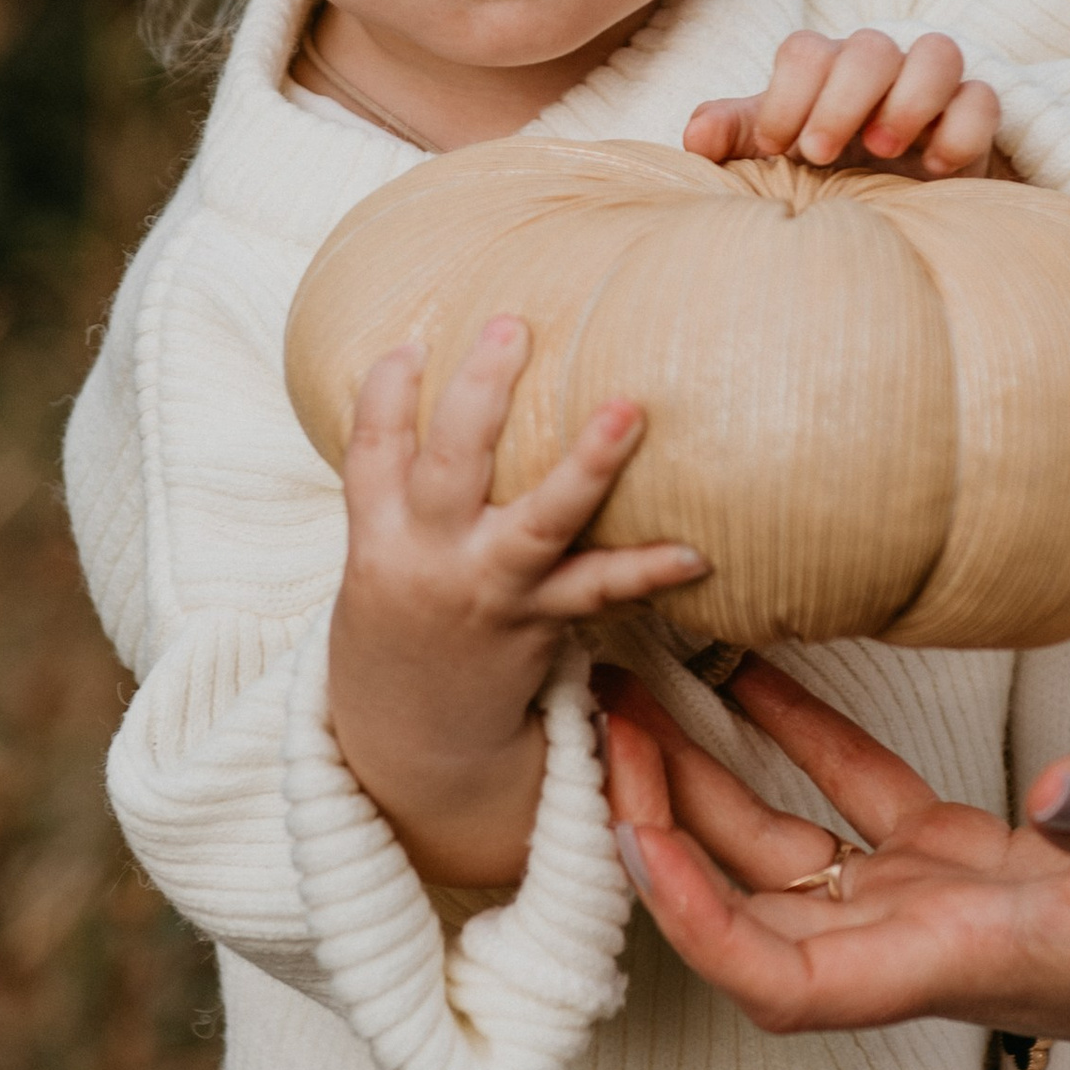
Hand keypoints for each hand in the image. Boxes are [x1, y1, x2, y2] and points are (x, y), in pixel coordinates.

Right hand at [328, 315, 705, 887]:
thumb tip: (434, 387)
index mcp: (378, 537)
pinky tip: (697, 552)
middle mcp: (429, 561)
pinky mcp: (537, 627)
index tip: (413, 341)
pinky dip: (647, 570)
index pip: (372, 451)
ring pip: (537, 523)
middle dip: (479, 393)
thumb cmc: (405, 623)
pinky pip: (598, 592)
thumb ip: (402, 485)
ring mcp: (487, 594)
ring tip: (627, 411)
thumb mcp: (379, 556)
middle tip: (512, 326)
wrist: (411, 744)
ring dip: (586, 466)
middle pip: (448, 465)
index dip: (386, 393)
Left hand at [600, 657, 1069, 1065]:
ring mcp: (937, 902)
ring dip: (707, 782)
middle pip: (748, 906)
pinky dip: (801, 739)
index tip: (634, 838)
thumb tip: (1067, 781)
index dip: (696, 922)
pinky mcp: (968, 859)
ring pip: (784, 851)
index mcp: (954, 966)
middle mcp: (921, 944)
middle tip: (597, 731)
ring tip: (635, 693)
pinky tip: (750, 665)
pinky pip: (857, 801)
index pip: (781, 979)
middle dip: (662, 829)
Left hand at [682, 29, 998, 178]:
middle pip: (870, 46)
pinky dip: (962, 129)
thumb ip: (737, 137)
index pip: (806, 51)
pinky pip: (983, 99)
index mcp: (824, 70)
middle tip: (822, 155)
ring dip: (909, 99)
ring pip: (938, 52)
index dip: (788, 95)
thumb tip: (697, 137)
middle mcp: (880, 68)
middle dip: (843, 99)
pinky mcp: (974, 118)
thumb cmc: (821, 173)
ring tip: (882, 150)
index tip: (779, 149)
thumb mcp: (772, 157)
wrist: (887, 211)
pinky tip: (934, 172)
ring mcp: (932, 88)